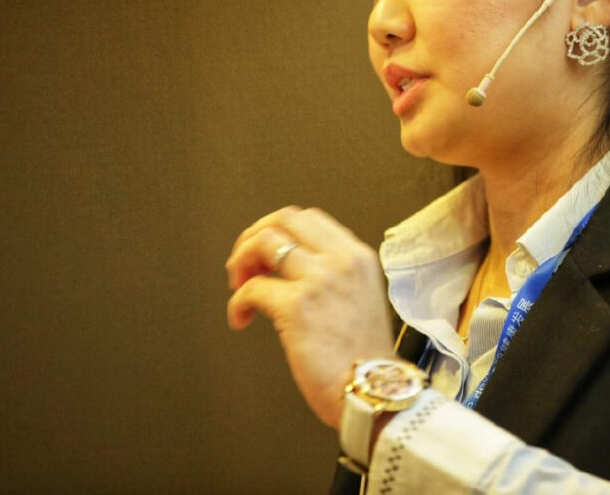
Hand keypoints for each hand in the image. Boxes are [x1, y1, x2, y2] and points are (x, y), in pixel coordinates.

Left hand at [225, 206, 394, 428]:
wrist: (372, 390)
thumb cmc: (364, 356)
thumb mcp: (361, 296)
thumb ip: (334, 274)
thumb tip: (287, 268)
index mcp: (357, 256)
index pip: (310, 218)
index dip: (279, 230)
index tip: (267, 253)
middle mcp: (340, 260)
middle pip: (284, 219)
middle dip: (254, 236)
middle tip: (244, 264)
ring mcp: (319, 279)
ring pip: (265, 241)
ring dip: (242, 260)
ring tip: (239, 286)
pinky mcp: (297, 306)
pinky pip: (252, 288)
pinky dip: (237, 302)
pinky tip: (241, 319)